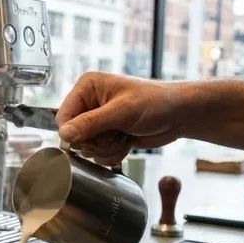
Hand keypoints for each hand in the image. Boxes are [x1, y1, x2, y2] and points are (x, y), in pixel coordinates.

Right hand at [56, 72, 183, 165]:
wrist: (180, 115)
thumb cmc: (156, 102)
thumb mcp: (122, 111)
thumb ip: (91, 123)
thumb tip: (64, 135)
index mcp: (87, 87)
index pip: (63, 117)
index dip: (74, 133)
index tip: (93, 138)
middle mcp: (89, 103)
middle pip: (74, 136)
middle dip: (96, 142)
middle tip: (117, 133)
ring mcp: (98, 121)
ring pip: (86, 148)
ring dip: (107, 148)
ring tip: (125, 135)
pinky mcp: (107, 135)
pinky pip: (98, 155)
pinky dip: (113, 154)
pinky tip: (127, 142)